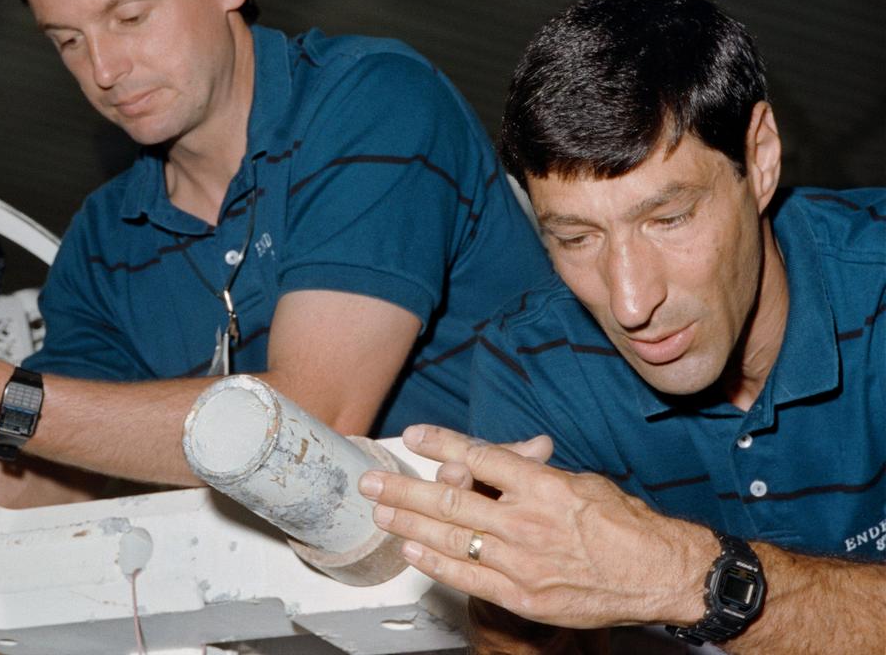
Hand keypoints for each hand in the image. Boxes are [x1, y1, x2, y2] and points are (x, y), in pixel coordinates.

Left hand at [359, 424, 713, 629]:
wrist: (659, 573)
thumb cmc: (626, 523)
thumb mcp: (582, 481)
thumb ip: (535, 471)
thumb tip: (502, 458)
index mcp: (542, 485)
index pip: (479, 457)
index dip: (441, 445)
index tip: (414, 436)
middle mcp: (525, 521)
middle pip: (450, 498)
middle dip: (404, 489)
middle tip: (371, 481)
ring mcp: (521, 561)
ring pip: (451, 537)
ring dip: (409, 523)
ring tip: (381, 512)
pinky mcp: (522, 595)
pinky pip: (467, 576)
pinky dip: (435, 562)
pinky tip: (412, 549)